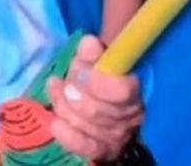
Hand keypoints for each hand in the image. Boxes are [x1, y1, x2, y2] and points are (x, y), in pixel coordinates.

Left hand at [48, 36, 143, 160]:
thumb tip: (88, 43)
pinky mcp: (104, 148)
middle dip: (73, 92)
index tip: (79, 69)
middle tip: (65, 80)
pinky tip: (55, 123)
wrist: (103, 92)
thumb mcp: (96, 58)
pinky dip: (68, 136)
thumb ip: (92, 52)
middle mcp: (131, 116)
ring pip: (85, 125)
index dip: (96, 82)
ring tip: (56, 87)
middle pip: (96, 110)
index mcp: (135, 89)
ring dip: (64, 105)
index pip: (120, 91)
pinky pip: (86, 147)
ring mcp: (118, 134)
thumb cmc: (99, 72)